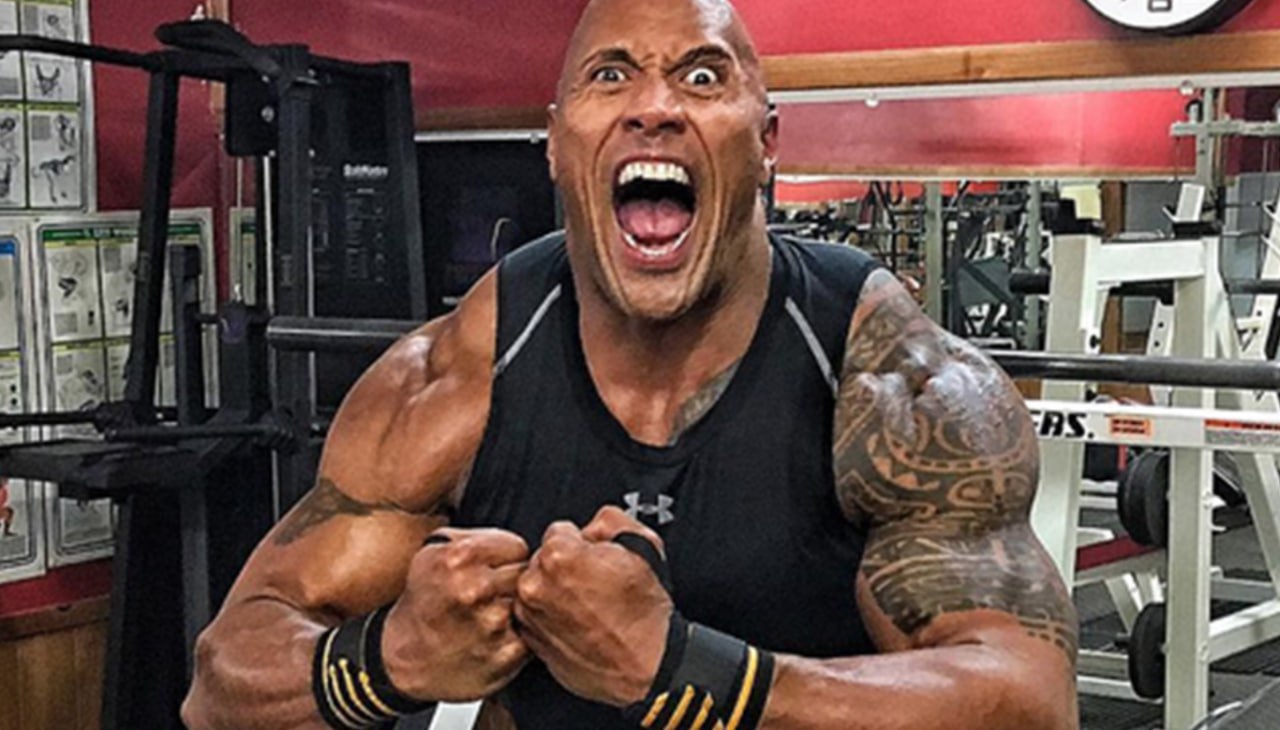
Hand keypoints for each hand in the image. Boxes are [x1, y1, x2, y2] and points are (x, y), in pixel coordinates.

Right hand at [380, 527, 529, 701]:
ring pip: (529, 604)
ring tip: (489, 615)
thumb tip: (515, 539)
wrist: (406, 656)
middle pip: (525, 575)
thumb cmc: (424, 600)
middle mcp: (476, 588)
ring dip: (516, 609)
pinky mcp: (505, 654)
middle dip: (511, 583)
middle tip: (490, 595)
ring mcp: (492, 623)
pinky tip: (493, 637)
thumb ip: (477, 537)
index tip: (491, 570)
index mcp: (462, 556)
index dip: (506, 559)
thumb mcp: (434, 552)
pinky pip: (530, 634)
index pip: (518, 548)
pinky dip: (517, 635)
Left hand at [515, 507, 672, 705]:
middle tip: (594, 584)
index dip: (583, 543)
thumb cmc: (645, 611)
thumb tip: (591, 525)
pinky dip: (550, 617)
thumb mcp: (643, 544)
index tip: (595, 559)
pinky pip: (535, 616)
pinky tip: (578, 624)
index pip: (560, 531)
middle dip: (564, 567)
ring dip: (554, 592)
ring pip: (536, 587)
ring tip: (587, 607)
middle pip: (544, 558)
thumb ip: (608, 520)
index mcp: (559, 555)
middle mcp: (536, 585)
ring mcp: (530, 616)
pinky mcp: (531, 641)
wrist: (648, 663)